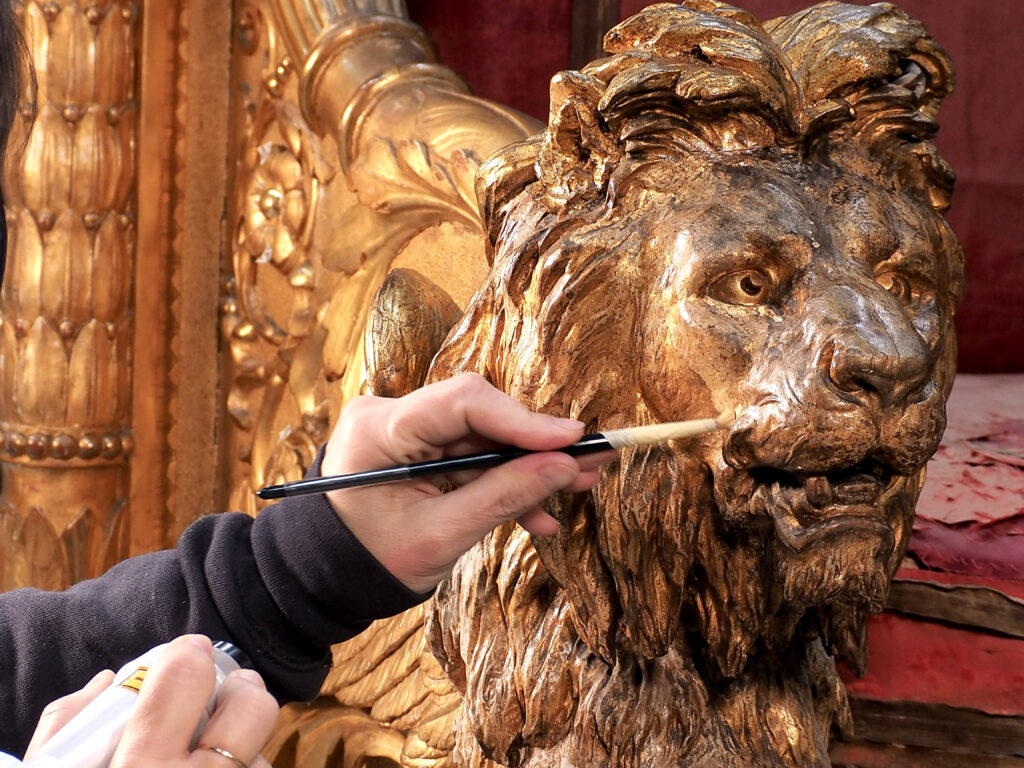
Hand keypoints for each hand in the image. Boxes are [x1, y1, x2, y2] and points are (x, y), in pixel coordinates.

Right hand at [25, 635, 279, 767]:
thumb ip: (68, 725)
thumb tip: (110, 678)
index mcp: (143, 765)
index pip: (189, 673)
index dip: (188, 657)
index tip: (186, 655)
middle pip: (254, 703)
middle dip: (240, 690)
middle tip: (223, 694)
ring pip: (262, 749)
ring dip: (243, 744)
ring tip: (212, 751)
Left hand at [323, 373, 612, 592]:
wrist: (325, 579)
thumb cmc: (367, 562)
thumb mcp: (438, 537)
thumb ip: (502, 497)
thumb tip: (564, 467)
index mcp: (380, 428)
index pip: (463, 402)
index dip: (523, 419)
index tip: (573, 438)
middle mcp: (392, 416)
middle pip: (481, 417)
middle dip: (537, 446)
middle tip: (593, 461)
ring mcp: (406, 432)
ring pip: (484, 439)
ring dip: (528, 468)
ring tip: (579, 487)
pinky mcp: (419, 450)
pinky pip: (471, 459)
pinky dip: (502, 484)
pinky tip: (538, 516)